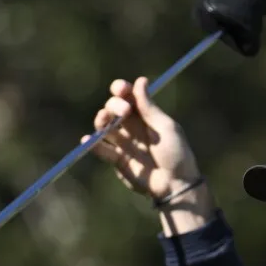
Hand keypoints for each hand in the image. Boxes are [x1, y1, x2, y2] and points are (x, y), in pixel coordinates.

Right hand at [84, 77, 201, 199]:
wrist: (175, 184)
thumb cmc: (177, 154)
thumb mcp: (166, 128)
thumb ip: (149, 108)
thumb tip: (140, 81)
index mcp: (146, 116)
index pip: (128, 97)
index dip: (121, 90)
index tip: (121, 89)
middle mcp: (132, 127)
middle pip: (113, 108)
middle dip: (114, 105)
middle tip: (125, 112)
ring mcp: (124, 143)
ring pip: (104, 126)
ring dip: (101, 120)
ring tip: (105, 121)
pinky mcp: (118, 160)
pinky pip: (101, 149)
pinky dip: (92, 143)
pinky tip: (89, 140)